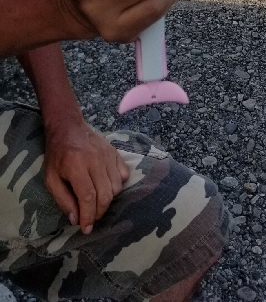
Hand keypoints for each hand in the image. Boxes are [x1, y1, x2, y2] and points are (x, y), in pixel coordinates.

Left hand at [44, 115, 128, 233]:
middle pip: (104, 195)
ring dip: (107, 200)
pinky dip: (117, 186)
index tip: (86, 228)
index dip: (88, 216)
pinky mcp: (115, 152)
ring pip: (116, 187)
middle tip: (91, 218)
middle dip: (99, 213)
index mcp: (76, 165)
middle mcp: (94, 160)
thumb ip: (63, 200)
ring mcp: (107, 155)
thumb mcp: (51, 179)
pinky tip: (106, 187)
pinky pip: (123, 175)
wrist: (68, 127)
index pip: (88, 197)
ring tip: (96, 202)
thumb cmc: (57, 154)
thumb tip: (76, 219)